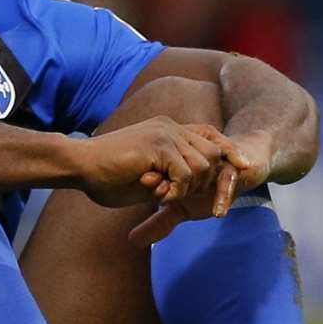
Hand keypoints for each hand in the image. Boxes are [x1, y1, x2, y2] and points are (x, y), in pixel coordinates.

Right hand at [74, 118, 226, 209]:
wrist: (79, 165)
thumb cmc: (103, 176)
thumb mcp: (144, 178)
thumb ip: (166, 179)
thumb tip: (178, 192)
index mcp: (167, 130)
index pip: (210, 134)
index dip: (228, 150)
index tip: (242, 167)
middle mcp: (170, 127)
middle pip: (214, 152)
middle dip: (206, 181)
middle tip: (177, 196)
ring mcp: (165, 133)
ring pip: (202, 166)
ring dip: (187, 188)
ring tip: (161, 195)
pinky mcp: (159, 145)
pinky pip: (186, 174)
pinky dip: (177, 190)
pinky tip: (157, 194)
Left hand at [126, 130, 273, 246]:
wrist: (248, 163)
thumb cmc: (211, 185)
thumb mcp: (183, 207)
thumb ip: (159, 223)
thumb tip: (132, 241)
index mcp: (179, 162)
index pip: (163, 164)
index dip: (153, 173)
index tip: (143, 181)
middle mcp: (196, 159)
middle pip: (180, 163)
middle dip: (167, 176)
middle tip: (157, 192)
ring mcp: (216, 162)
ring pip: (202, 169)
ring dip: (191, 184)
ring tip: (176, 200)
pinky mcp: (236, 167)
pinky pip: (228, 181)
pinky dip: (222, 196)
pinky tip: (218, 213)